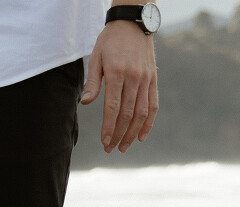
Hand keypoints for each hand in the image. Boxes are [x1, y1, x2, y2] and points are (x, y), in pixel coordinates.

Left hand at [83, 20, 158, 152]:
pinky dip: (149, 122)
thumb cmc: (110, 41)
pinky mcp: (153, 80)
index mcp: (116, 73)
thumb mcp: (96, 57)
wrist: (133, 24)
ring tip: (124, 146)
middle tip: (110, 149)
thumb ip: (93, 82)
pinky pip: (153, 104)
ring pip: (141, 113)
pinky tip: (141, 136)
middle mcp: (133, 77)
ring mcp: (146, 79)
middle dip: (119, 135)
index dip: (109, 128)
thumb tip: (86, 103)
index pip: (113, 108)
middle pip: (127, 114)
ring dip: (133, 133)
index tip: (104, 142)